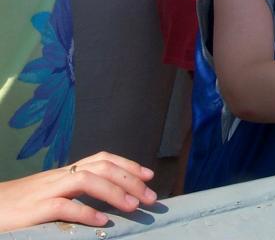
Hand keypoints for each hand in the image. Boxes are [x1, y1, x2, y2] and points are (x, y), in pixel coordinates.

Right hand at [0, 151, 156, 232]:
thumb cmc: (18, 207)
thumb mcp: (50, 195)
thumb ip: (75, 194)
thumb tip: (107, 201)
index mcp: (63, 174)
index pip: (101, 159)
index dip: (128, 165)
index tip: (149, 176)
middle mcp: (57, 177)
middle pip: (100, 167)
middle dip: (130, 179)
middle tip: (150, 197)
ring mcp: (45, 192)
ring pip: (85, 180)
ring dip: (113, 192)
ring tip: (133, 206)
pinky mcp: (32, 210)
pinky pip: (62, 206)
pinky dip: (84, 212)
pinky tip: (101, 221)